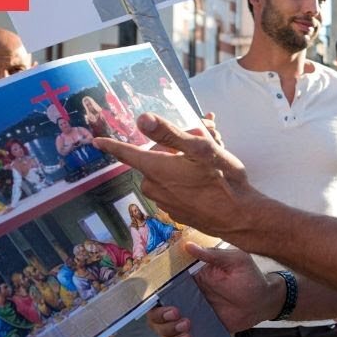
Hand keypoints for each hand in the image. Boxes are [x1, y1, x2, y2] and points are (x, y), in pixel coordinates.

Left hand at [94, 113, 260, 238]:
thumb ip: (169, 133)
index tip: (97, 141)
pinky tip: (205, 183)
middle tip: (199, 145)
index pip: (126, 153)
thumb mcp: (200, 148)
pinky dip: (184, 182)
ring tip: (206, 166)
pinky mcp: (176, 213)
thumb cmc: (223, 180)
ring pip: (165, 175)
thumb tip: (141, 119)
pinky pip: (173, 190)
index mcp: (157, 168)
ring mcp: (165, 203)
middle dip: (171, 150)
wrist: (240, 217)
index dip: (111, 145)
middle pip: (153, 160)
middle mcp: (155, 187)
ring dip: (179, 166)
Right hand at [145, 242, 278, 336]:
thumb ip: (213, 255)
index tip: (162, 299)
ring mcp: (188, 313)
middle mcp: (184, 295)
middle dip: (159, 315)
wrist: (263, 302)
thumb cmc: (250, 278)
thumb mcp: (235, 261)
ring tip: (187, 326)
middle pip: (154, 309)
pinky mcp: (196, 328)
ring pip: (160, 326)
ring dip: (167, 330)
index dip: (153, 293)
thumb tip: (188, 245)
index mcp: (189, 277)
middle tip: (177, 314)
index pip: (160, 284)